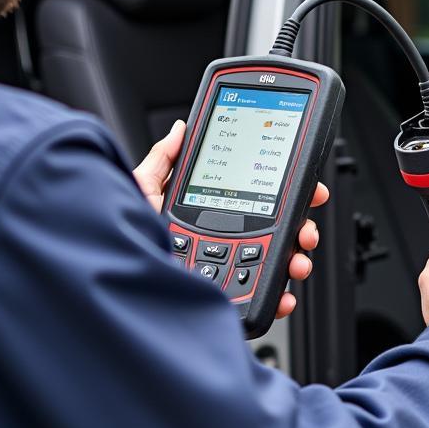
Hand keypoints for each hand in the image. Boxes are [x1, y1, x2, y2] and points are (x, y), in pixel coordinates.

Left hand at [133, 121, 329, 318]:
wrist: (121, 277)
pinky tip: (283, 292)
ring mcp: (227, 270)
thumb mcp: (142, 190)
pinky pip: (261, 297)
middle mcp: (223, 240)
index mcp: (210, 212)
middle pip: (277, 231)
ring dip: (297, 259)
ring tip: (297, 260)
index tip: (307, 187)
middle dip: (302, 227)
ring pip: (276, 263)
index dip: (287, 191)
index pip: (257, 197)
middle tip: (305, 227)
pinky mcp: (226, 297)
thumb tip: (180, 130)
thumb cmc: (125, 238)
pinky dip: (280, 295)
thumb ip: (163, 160)